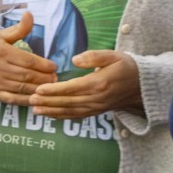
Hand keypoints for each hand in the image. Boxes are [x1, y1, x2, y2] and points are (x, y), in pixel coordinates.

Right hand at [0, 12, 58, 103]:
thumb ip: (18, 29)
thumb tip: (30, 14)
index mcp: (2, 51)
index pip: (28, 60)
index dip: (44, 65)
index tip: (53, 67)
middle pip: (27, 75)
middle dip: (45, 78)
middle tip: (56, 79)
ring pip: (22, 88)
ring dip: (38, 89)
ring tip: (50, 88)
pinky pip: (11, 99)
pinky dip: (24, 101)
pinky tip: (35, 100)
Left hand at [27, 50, 141, 118]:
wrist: (142, 85)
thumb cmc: (125, 66)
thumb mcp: (113, 55)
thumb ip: (94, 56)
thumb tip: (75, 60)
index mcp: (99, 83)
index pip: (72, 88)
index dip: (54, 90)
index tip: (38, 89)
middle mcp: (97, 98)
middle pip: (68, 101)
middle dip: (48, 102)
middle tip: (30, 100)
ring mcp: (96, 107)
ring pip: (70, 111)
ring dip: (52, 111)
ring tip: (34, 110)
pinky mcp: (96, 112)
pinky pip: (77, 116)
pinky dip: (62, 117)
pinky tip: (49, 115)